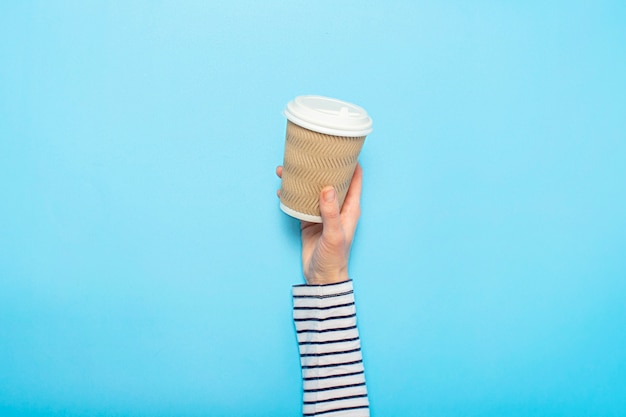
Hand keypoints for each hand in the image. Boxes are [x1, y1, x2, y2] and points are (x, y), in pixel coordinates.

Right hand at [276, 164, 362, 284]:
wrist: (321, 278)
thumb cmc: (334, 258)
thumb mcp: (334, 235)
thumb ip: (331, 212)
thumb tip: (327, 188)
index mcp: (350, 208)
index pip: (355, 178)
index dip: (351, 161)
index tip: (342, 146)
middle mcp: (337, 207)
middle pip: (331, 179)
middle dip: (321, 166)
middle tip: (309, 152)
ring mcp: (322, 212)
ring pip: (313, 189)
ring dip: (302, 179)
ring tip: (286, 169)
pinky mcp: (309, 219)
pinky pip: (300, 201)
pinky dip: (292, 193)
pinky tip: (282, 188)